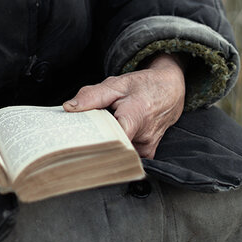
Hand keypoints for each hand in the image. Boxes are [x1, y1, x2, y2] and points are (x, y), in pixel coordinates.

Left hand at [62, 53, 185, 158]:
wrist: (171, 91)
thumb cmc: (144, 86)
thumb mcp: (116, 84)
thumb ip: (92, 96)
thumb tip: (69, 108)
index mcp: (135, 117)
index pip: (113, 141)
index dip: (93, 146)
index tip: (77, 146)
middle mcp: (144, 137)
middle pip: (111, 149)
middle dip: (93, 144)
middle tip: (78, 138)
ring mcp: (147, 148)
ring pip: (117, 154)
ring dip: (104, 145)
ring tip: (98, 133)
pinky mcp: (147, 154)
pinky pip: (126, 157)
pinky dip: (114, 149)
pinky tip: (108, 139)